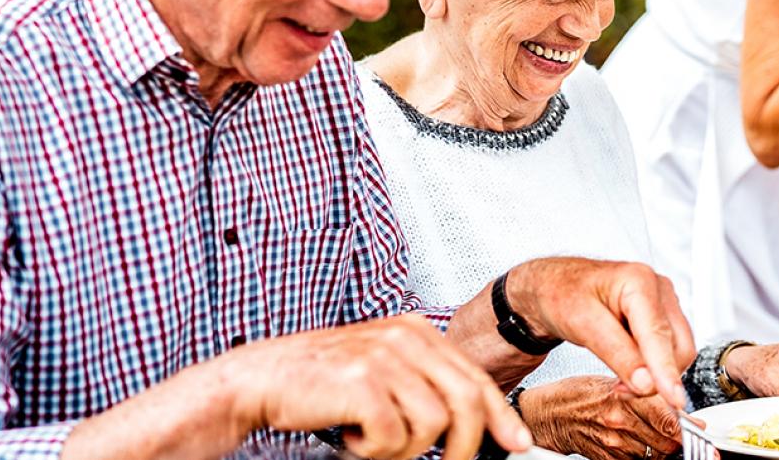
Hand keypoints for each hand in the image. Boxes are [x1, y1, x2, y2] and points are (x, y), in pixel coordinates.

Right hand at [221, 315, 526, 459]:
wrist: (260, 379)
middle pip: (466, 404)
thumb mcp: (385, 372)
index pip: (475, 378)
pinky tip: (350, 435)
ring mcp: (384, 358)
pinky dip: (373, 449)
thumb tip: (479, 428)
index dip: (500, 417)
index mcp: (416, 331)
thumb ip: (428, 388)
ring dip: (403, 449)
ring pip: (432, 426)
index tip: (518, 444)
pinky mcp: (363, 383)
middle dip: (464, 447)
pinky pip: (394, 438)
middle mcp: (405, 337)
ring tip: (370, 438)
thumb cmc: (322, 384)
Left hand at [505, 257, 697, 408]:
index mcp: (639, 281)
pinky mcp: (662, 318)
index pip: (659, 335)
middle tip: (622, 391)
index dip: (666, 370)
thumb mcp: (580, 324)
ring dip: (655, 375)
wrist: (554, 286)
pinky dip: (651, 368)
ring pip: (677, 352)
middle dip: (657, 376)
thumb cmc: (562, 294)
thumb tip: (647, 383)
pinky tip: (628, 369)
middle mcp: (658, 290)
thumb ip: (616, 353)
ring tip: (621, 380)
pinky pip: (669, 351)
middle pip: (678, 346)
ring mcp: (663, 304)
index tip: (674, 399)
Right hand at [521, 376, 698, 459]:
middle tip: (684, 435)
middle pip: (666, 442)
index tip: (701, 434)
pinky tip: (637, 442)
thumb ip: (650, 397)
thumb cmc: (580, 393)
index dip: (690, 430)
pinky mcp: (605, 458)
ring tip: (654, 435)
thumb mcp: (615, 383)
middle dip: (680, 441)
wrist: (548, 414)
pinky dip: (642, 455)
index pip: (668, 419)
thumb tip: (684, 415)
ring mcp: (612, 444)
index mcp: (624, 397)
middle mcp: (619, 423)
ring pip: (654, 455)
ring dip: (661, 449)